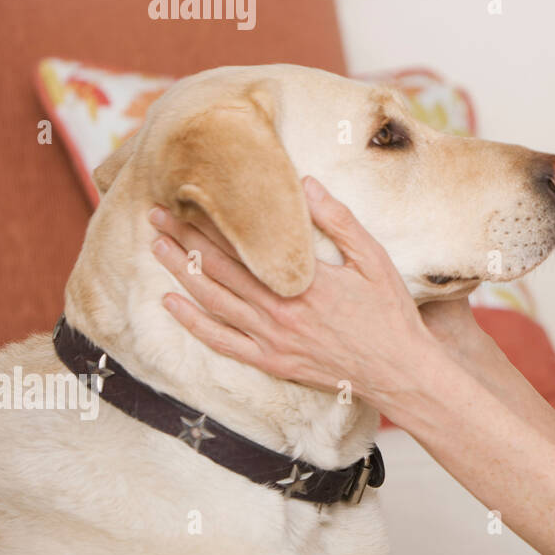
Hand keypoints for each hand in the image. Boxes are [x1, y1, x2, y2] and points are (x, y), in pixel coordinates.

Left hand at [149, 175, 445, 405]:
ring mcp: (272, 339)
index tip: (184, 199)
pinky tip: (171, 304)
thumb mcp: (374, 258)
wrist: (399, 370)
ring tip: (157, 248)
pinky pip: (222, 342)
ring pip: (213, 302)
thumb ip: (338, 221)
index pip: (243, 245)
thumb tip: (304, 184)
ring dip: (181, 273)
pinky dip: (193, 322)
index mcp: (304, 281)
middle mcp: (280, 310)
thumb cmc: (390, 312)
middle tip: (155, 215)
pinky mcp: (272, 362)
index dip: (209, 222)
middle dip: (184, 240)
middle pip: (219, 270)